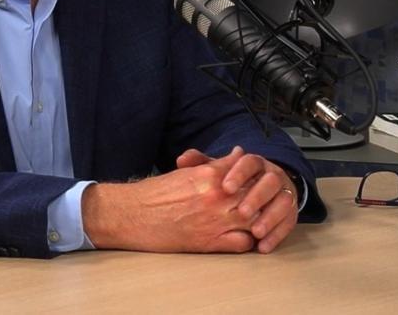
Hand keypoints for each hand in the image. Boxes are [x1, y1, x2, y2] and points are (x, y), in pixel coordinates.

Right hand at [82, 147, 258, 253]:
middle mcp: (217, 196)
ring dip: (259, 220)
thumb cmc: (156, 193)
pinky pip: (243, 243)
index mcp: (210, 174)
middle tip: (264, 200)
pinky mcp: (210, 242)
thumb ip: (216, 163)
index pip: (249, 170)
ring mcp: (215, 220)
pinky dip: (249, 241)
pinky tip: (245, 238)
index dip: (258, 176)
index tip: (260, 180)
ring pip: (255, 219)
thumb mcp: (188, 171)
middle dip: (263, 197)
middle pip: (256, 195)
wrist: (133, 215)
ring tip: (258, 220)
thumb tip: (238, 154)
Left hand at [176, 147, 298, 253]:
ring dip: (270, 217)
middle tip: (243, 212)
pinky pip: (289, 222)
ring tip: (255, 232)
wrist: (261, 187)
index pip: (249, 162)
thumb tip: (182, 159)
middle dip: (257, 196)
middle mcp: (271, 175)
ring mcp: (284, 192)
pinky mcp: (290, 212)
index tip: (226, 187)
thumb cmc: (232, 181)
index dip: (239, 173)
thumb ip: (200, 164)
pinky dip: (278, 234)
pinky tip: (263, 246)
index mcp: (253, 163)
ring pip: (284, 201)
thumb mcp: (216, 171)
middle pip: (270, 181)